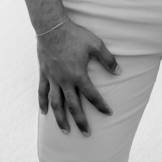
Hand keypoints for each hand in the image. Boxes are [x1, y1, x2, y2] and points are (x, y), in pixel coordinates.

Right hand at [36, 20, 120, 135]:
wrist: (52, 27)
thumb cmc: (75, 35)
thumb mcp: (96, 45)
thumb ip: (108, 60)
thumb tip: (118, 72)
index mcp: (78, 75)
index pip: (92, 95)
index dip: (101, 105)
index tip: (109, 113)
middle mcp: (65, 81)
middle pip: (73, 106)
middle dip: (81, 121)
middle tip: (87, 134)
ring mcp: (53, 78)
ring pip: (56, 104)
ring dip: (60, 119)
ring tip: (65, 131)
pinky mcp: (44, 74)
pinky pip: (42, 92)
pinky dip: (43, 103)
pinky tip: (44, 113)